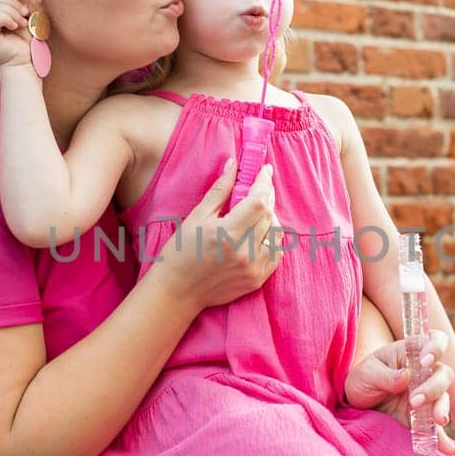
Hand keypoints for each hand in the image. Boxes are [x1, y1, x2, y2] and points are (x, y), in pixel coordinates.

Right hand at [154, 157, 281, 310]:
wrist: (177, 291)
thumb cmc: (181, 252)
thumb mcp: (197, 217)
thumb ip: (220, 190)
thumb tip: (234, 164)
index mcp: (228, 233)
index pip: (259, 201)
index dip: (264, 183)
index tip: (264, 170)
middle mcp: (245, 253)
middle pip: (269, 215)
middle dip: (267, 197)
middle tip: (258, 187)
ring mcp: (253, 269)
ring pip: (277, 234)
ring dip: (271, 218)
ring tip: (256, 212)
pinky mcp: (257, 280)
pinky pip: (277, 254)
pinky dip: (273, 239)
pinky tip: (260, 233)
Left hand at [343, 329, 454, 455]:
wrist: (356, 402)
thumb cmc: (362, 378)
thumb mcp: (366, 373)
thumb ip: (385, 375)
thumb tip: (405, 377)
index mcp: (412, 352)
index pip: (435, 341)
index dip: (436, 348)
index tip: (425, 361)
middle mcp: (424, 372)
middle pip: (443, 374)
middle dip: (434, 387)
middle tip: (415, 400)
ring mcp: (426, 395)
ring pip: (443, 398)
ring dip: (441, 408)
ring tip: (435, 421)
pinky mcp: (422, 417)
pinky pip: (435, 427)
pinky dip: (442, 438)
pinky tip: (448, 449)